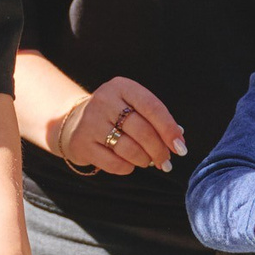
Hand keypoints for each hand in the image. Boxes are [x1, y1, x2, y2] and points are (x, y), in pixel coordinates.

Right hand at [49, 77, 183, 176]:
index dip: (169, 129)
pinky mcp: (82, 143)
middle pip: (142, 130)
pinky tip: (130, 164)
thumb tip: (179, 140)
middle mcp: (104, 101)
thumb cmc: (115, 116)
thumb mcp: (132, 106)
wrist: (74, 123)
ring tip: (148, 162)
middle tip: (167, 162)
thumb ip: (155, 119)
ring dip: (145, 160)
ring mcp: (91, 122)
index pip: (152, 107)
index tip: (180, 147)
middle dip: (159, 150)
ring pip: (129, 149)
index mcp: (121, 86)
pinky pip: (115, 163)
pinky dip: (128, 167)